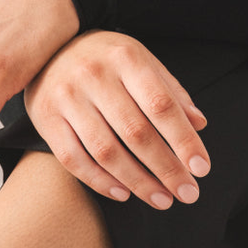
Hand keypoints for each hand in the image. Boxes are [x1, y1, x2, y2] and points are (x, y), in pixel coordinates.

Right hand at [23, 30, 210, 208]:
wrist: (46, 48)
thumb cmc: (104, 59)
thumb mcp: (141, 61)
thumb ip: (170, 91)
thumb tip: (199, 124)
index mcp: (126, 58)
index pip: (161, 105)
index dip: (184, 140)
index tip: (201, 168)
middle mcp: (94, 76)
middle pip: (136, 133)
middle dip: (166, 169)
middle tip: (187, 193)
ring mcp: (67, 98)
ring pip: (106, 151)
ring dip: (138, 182)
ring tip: (161, 200)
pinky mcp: (46, 119)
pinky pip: (74, 159)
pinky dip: (100, 181)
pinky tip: (123, 193)